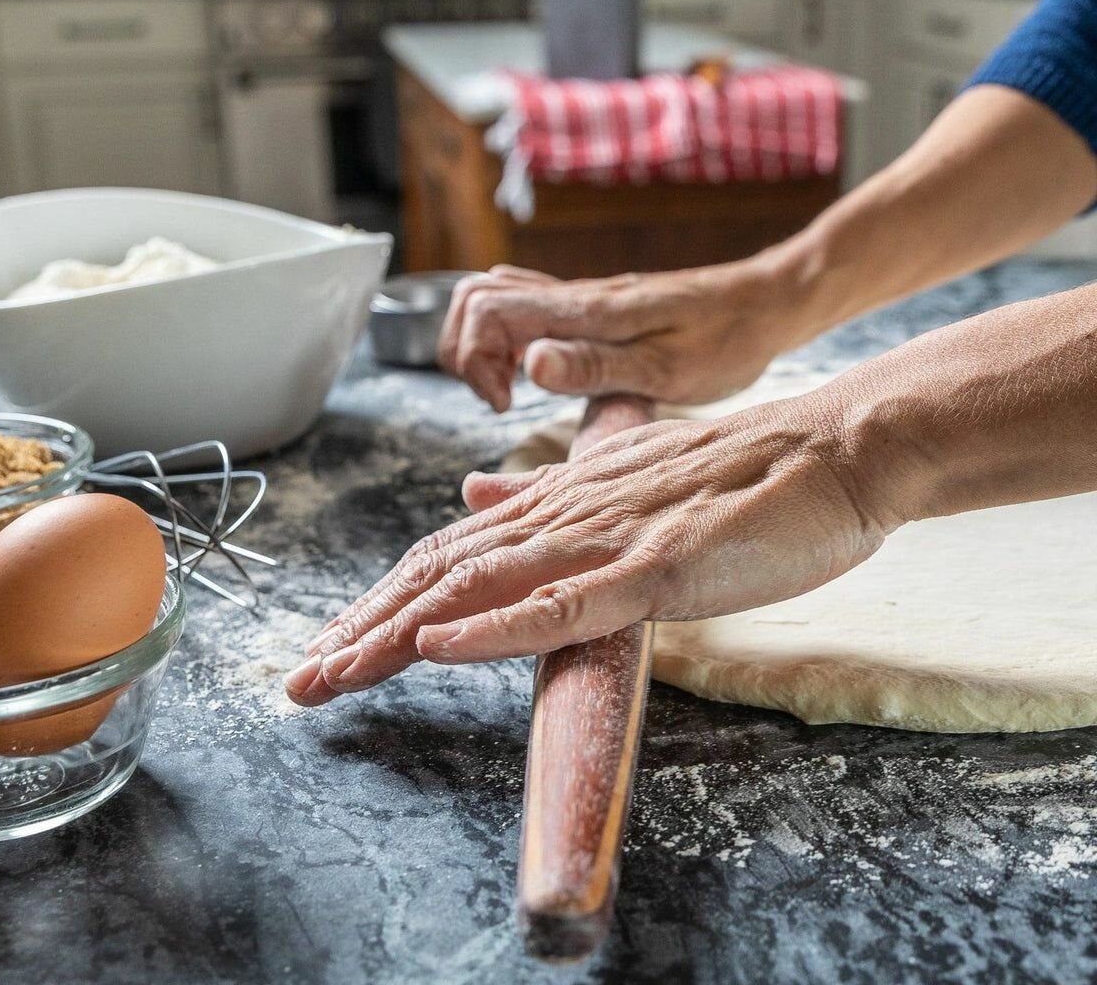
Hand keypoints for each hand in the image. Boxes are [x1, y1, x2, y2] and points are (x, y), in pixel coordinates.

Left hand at [284, 393, 892, 706]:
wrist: (833, 451)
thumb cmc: (744, 480)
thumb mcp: (626, 482)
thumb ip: (548, 494)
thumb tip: (473, 494)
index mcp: (559, 501)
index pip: (450, 554)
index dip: (384, 601)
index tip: (334, 646)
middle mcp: (566, 513)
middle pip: (442, 572)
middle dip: (364, 628)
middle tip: (299, 682)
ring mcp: (608, 538)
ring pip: (482, 587)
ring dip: (400, 633)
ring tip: (334, 673)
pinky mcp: (657, 566)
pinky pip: (565, 601)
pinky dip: (496, 624)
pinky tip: (441, 645)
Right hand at [436, 261, 795, 412]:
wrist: (766, 304)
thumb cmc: (727, 340)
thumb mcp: (666, 369)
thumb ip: (594, 366)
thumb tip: (530, 364)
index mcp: (586, 312)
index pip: (485, 309)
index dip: (475, 359)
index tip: (505, 403)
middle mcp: (575, 297)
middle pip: (475, 295)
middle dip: (466, 349)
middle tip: (501, 396)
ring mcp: (581, 298)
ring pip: (495, 293)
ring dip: (483, 340)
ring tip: (512, 385)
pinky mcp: (594, 305)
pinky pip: (526, 301)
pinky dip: (508, 333)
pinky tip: (536, 368)